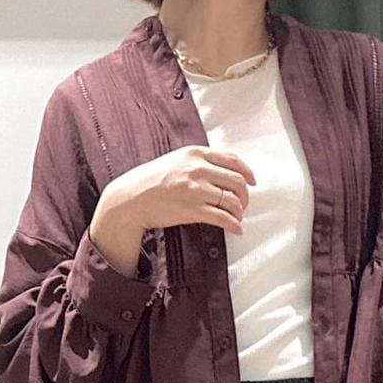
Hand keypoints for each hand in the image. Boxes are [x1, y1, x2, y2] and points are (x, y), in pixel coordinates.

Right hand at [100, 145, 257, 247]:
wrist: (131, 198)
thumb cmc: (151, 180)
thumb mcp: (175, 160)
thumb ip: (198, 161)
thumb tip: (223, 171)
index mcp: (195, 154)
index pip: (232, 160)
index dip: (247, 172)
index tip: (252, 181)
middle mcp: (197, 169)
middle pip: (237, 181)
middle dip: (245, 195)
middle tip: (243, 204)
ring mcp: (195, 190)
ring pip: (232, 200)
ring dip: (239, 212)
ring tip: (237, 218)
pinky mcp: (192, 210)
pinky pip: (223, 218)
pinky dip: (234, 225)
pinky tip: (235, 229)